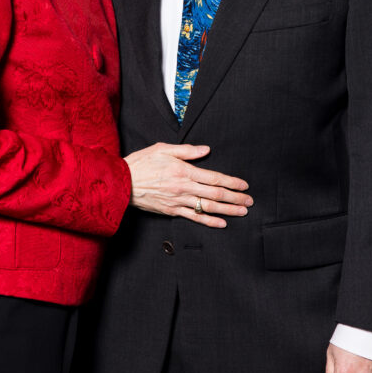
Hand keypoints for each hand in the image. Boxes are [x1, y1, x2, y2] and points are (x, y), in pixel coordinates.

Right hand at [124, 143, 251, 227]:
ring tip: (242, 212)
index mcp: (184, 171)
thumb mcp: (163, 149)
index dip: (232, 182)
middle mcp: (184, 187)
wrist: (121, 183)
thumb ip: (187, 151)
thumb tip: (206, 150)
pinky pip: (194, 217)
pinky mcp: (172, 211)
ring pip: (208, 207)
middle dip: (235, 198)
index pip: (214, 178)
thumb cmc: (142, 163)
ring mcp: (178, 201)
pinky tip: (221, 223)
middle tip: (250, 201)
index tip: (244, 185)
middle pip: (215, 194)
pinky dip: (209, 221)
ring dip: (227, 210)